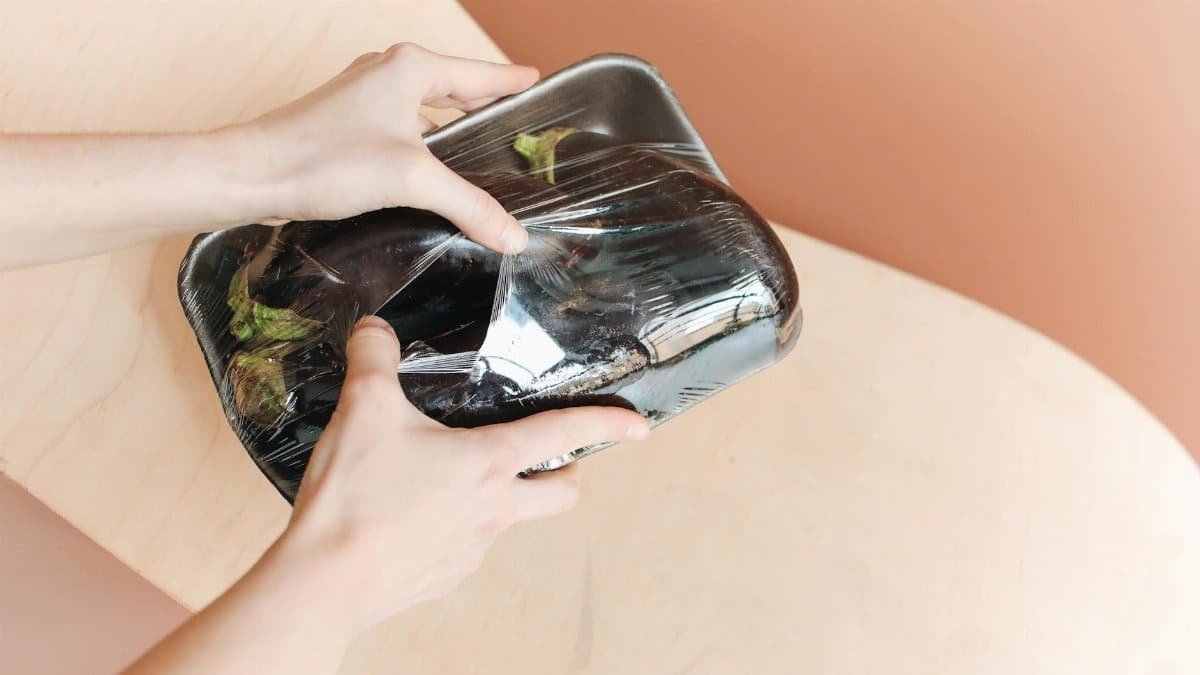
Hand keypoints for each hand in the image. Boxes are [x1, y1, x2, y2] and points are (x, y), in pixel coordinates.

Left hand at [243, 43, 535, 252]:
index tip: (537, 81)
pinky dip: (424, 146)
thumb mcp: (412, 181)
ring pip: (425, 111)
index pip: (479, 74)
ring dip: (451, 131)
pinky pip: (402, 129)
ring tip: (481, 155)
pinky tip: (432, 175)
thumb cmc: (323, 159)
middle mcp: (388, 73)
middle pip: (454, 89)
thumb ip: (470, 205)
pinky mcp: (346, 124)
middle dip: (484, 108)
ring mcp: (364, 98)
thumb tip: (514, 235)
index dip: (511, 81)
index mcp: (410, 68)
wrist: (254, 175)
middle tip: (516, 125)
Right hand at [277, 316, 648, 629]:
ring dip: (507, 499)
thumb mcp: (364, 409)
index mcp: (488, 462)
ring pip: (514, 521)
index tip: (638, 425)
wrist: (326, 583)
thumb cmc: (356, 500)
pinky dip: (461, 528)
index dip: (606, 423)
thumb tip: (374, 331)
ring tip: (463, 479)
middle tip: (550, 459)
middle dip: (567, 473)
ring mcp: (473, 548)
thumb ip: (374, 358)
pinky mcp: (447, 576)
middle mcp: (494, 509)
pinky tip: (421, 515)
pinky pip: (470, 548)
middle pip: (560, 493)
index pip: (563, 432)